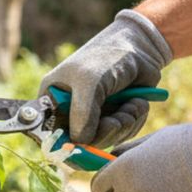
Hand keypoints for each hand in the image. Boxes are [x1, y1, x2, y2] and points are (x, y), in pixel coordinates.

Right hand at [40, 10, 172, 147]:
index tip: (84, 145)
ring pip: (105, 141)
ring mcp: (93, 117)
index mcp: (53, 101)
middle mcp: (70, 112)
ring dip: (123, 126)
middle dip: (105, 133)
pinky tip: (137, 104)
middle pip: (81, 144)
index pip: (50, 135)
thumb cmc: (108, 56)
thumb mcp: (90, 81)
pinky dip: (133, 122)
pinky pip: (122, 135)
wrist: (141, 46)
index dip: (66, 145)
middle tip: (117, 120)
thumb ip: (82, 113)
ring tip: (131, 105)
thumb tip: (81, 143)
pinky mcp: (113, 118)